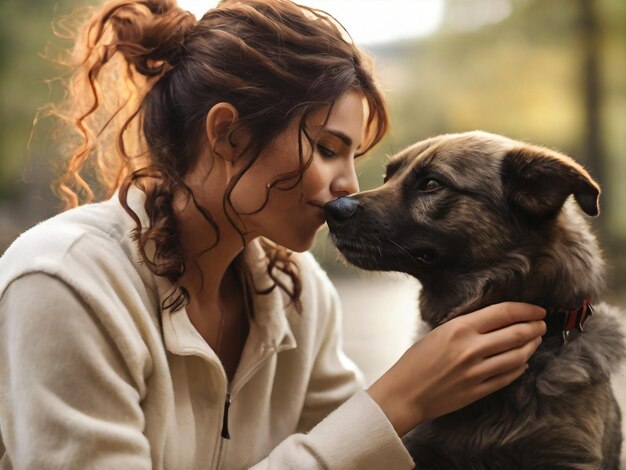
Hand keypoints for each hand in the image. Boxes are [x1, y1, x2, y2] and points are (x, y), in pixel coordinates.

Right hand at [366, 302, 545, 436]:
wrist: (404, 393)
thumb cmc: (415, 361)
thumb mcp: (438, 333)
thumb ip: (466, 326)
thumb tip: (496, 320)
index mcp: (459, 329)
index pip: (503, 313)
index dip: (526, 309)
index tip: (538, 309)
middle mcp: (471, 349)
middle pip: (516, 334)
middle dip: (535, 327)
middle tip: (542, 324)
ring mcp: (477, 372)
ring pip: (518, 356)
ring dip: (532, 346)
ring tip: (536, 341)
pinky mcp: (479, 391)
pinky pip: (508, 377)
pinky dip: (520, 367)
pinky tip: (522, 362)